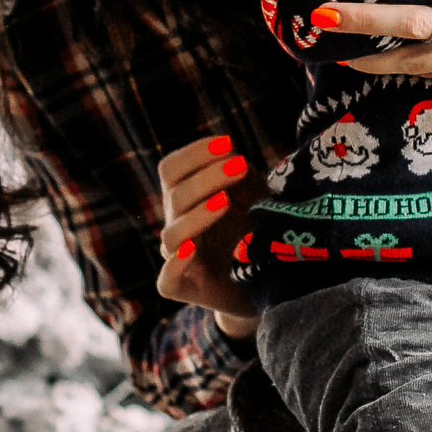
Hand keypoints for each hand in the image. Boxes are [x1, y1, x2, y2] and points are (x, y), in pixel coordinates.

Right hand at [155, 134, 261, 337]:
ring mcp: (176, 257)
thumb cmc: (255, 231)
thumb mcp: (253, 196)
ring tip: (225, 202)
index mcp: (186, 198)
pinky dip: (175, 264)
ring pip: (171, 235)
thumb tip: (231, 154)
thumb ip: (241, 175)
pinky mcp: (182, 288)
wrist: (266, 282)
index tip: (228, 142)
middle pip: (175, 195)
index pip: (172, 169)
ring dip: (197, 214)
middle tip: (239, 167)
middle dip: (207, 178)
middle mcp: (176, 224)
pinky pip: (166, 279)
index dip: (195, 153)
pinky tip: (192, 248)